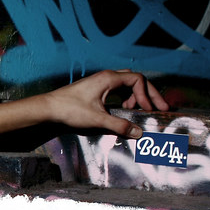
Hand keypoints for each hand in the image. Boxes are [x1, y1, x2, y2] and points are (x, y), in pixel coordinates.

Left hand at [43, 69, 168, 138]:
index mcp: (109, 79)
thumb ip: (119, 125)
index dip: (147, 94)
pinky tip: (125, 109)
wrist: (49, 108)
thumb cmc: (70, 109)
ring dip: (136, 96)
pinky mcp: (97, 89)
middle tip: (160, 107)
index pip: (138, 80)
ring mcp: (101, 82)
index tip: (148, 109)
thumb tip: (139, 132)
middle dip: (148, 94)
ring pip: (127, 84)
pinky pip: (118, 89)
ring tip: (138, 110)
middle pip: (136, 80)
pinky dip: (126, 97)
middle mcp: (107, 77)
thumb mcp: (98, 119)